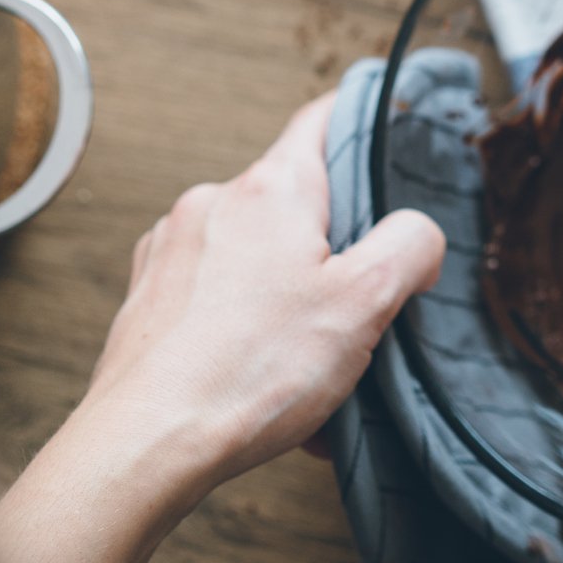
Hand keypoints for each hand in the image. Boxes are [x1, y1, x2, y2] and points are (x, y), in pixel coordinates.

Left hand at [0, 94, 442, 562]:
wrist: (145, 443)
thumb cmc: (251, 371)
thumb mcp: (365, 303)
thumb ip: (408, 247)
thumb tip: (417, 232)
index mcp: (272, 190)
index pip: (323, 120)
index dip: (362, 119)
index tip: (386, 128)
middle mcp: (214, 203)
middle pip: (296, 204)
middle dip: (332, 254)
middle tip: (359, 312)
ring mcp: (172, 250)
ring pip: (256, 260)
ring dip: (290, 303)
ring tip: (311, 373)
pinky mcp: (148, 298)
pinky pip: (216, 299)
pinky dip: (247, 332)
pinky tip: (266, 389)